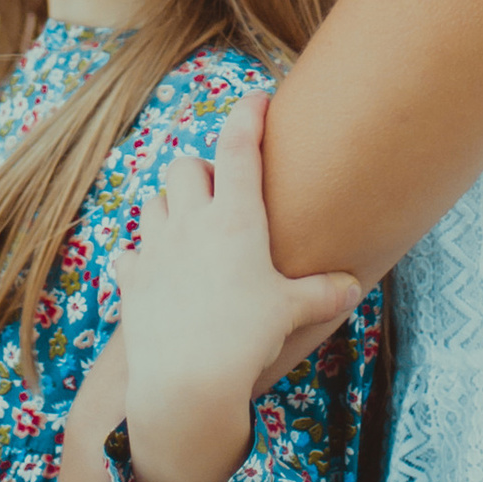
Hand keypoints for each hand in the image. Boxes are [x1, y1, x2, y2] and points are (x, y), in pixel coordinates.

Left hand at [112, 95, 365, 481]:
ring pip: (154, 202)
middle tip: (220, 194)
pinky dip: (141, 256)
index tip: (258, 99)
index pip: (239, 146)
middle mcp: (190, 222)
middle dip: (201, 171)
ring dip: (171, 208)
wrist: (185, 381)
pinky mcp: (131, 278)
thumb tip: (353, 286)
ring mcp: (155, 248)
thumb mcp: (291, 312)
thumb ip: (322, 292)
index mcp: (234, 218)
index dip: (248, 115)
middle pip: (186, 166)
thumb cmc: (244, 339)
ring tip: (189, 230)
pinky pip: (129, 253)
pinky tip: (155, 272)